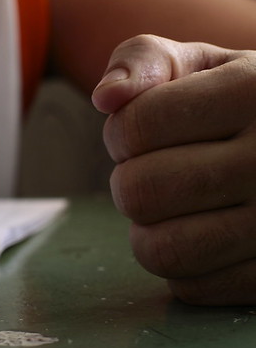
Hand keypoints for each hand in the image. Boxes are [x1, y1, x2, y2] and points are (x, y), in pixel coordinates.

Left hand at [92, 34, 255, 304]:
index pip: (135, 127)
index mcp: (254, 91)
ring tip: (177, 204)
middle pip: (139, 193)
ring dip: (149, 228)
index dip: (121, 132)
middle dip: (131, 180)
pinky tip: (207, 232)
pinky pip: (191, 287)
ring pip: (161, 250)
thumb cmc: (241, 102)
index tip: (145, 130)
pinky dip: (183, 265)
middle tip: (160, 169)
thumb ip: (143, 60)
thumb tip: (106, 97)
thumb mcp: (202, 63)